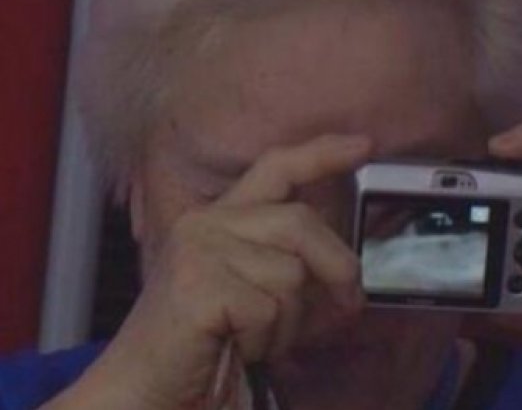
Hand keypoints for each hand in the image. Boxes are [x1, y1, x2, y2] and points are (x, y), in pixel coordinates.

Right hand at [44, 135, 370, 409]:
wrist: (145, 387)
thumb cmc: (204, 344)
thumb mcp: (250, 289)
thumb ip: (285, 262)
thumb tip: (347, 269)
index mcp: (219, 218)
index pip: (276, 168)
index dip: (322, 154)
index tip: (364, 146)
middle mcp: (206, 223)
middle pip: (300, 223)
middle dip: (338, 266)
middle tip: (352, 305)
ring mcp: (199, 250)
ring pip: (290, 274)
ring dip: (289, 322)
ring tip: (257, 340)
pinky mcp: (199, 285)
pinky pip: (269, 310)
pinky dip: (266, 342)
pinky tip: (238, 349)